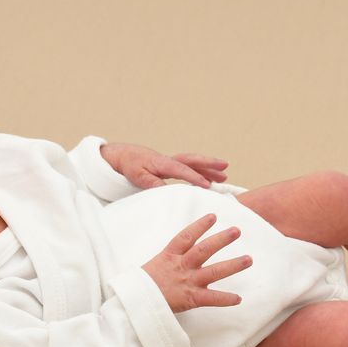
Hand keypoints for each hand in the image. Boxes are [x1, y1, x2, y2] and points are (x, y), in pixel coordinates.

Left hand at [101, 142, 228, 189]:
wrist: (122, 156)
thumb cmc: (130, 165)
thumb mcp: (137, 176)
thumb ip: (152, 183)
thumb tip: (166, 190)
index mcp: (162, 163)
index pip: (181, 170)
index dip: (194, 177)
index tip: (207, 185)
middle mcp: (169, 160)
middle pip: (192, 160)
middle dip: (209, 164)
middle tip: (225, 168)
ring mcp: (171, 162)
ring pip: (193, 163)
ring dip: (209, 168)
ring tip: (224, 175)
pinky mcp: (170, 166)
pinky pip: (189, 166)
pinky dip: (201, 170)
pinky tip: (209, 178)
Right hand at [142, 214, 251, 312]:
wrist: (132, 303)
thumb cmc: (138, 287)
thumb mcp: (151, 267)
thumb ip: (165, 262)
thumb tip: (172, 259)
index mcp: (169, 256)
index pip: (186, 236)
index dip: (200, 226)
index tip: (213, 217)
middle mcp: (181, 266)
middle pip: (204, 249)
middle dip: (222, 239)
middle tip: (237, 231)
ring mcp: (187, 282)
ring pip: (214, 271)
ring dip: (232, 265)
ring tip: (248, 259)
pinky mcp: (190, 299)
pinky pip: (211, 299)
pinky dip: (225, 299)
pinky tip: (239, 299)